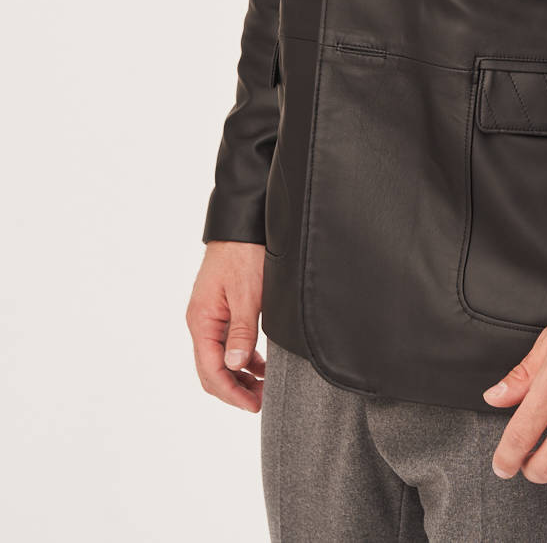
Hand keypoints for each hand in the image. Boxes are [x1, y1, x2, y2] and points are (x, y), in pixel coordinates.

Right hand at [186, 240, 266, 411]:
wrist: (242, 224)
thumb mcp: (248, 295)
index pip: (210, 371)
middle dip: (234, 389)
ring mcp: (209, 316)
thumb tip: (235, 367)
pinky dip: (241, 358)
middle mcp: (200, 322)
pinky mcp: (220, 310)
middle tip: (261, 400)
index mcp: (201, 321)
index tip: (253, 405)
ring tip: (263, 386)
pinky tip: (259, 364)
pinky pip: (225, 344)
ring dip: (238, 376)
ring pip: (218, 359)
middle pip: (210, 370)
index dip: (231, 393)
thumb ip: (241, 333)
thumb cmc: (244, 254)